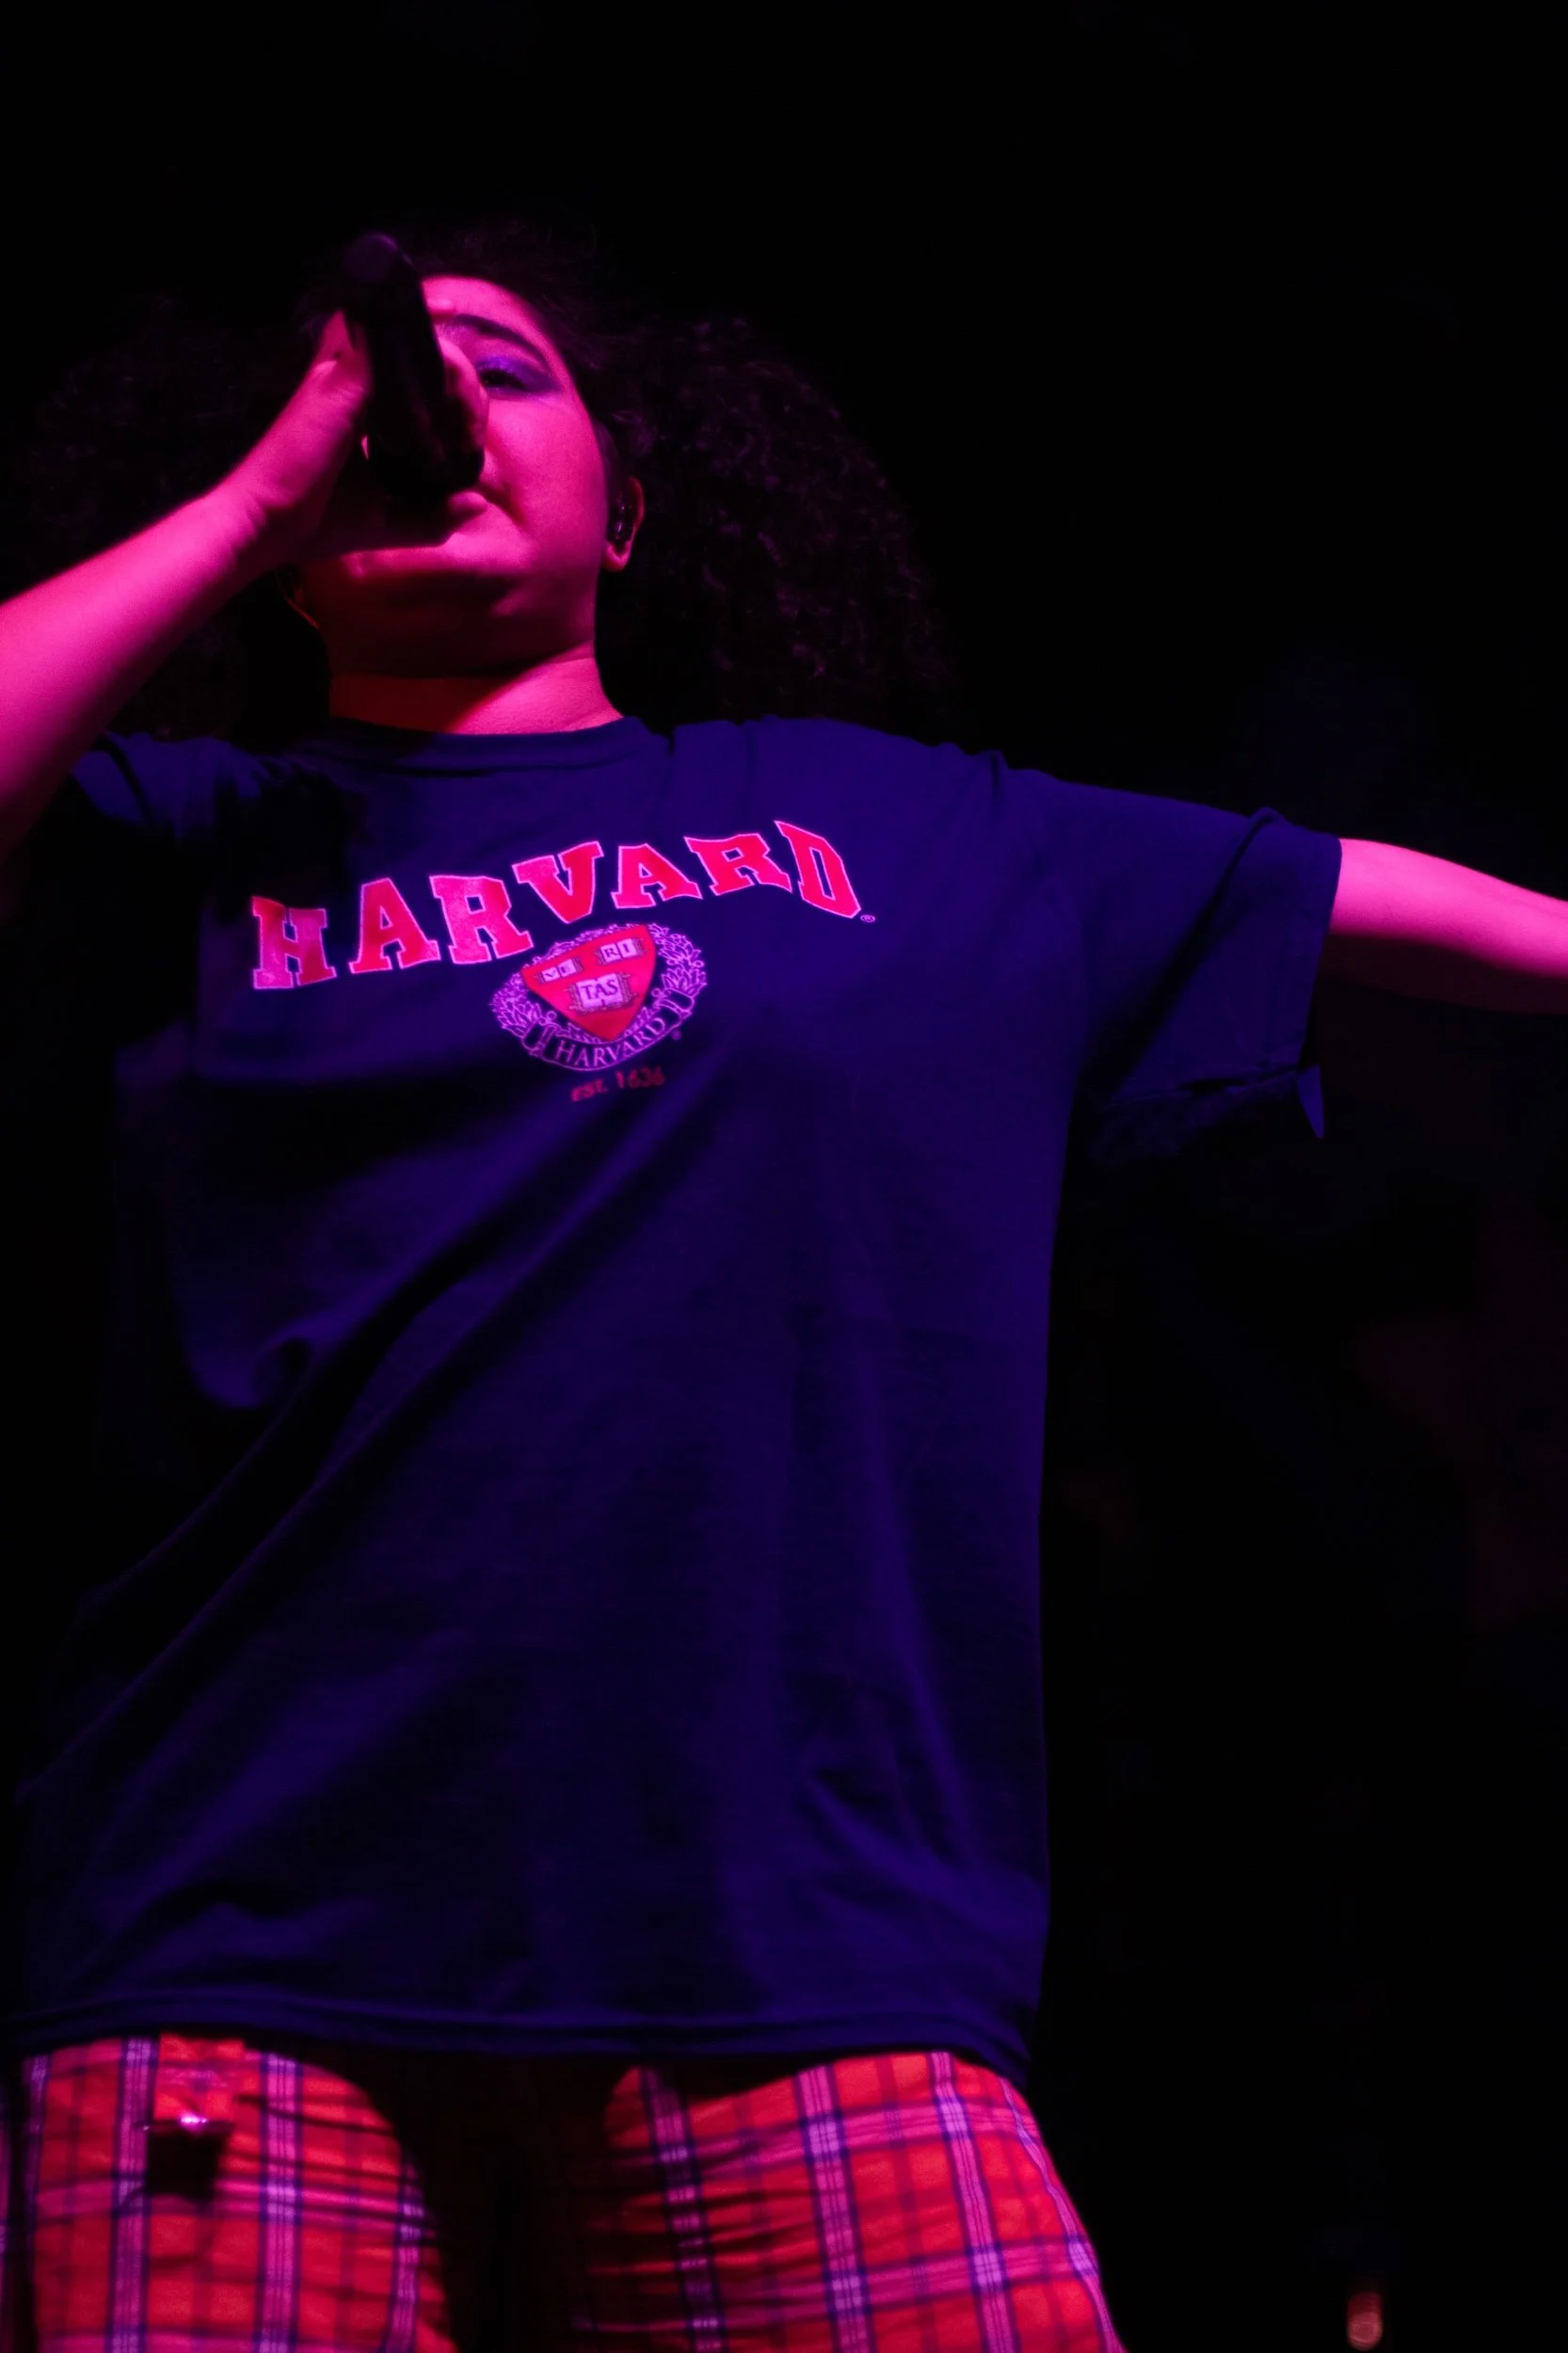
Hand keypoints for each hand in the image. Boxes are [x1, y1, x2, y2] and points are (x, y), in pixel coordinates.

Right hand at [216, 314, 488, 571]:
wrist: (264, 525)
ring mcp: (337, 376)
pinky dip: (414, 336)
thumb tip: (476, 502)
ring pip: (394, 332)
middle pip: (400, 342)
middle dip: (449, 361)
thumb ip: (431, 515)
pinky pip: (381, 341)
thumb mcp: (385, 522)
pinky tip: (442, 330)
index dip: (430, 359)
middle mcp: (342, 381)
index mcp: (349, 406)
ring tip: (467, 386)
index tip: (464, 377)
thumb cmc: (313, 520)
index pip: (392, 362)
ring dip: (438, 348)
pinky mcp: (339, 382)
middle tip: (474, 403)